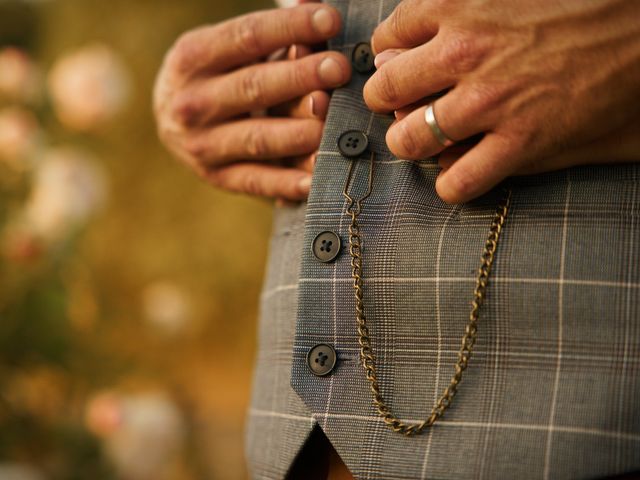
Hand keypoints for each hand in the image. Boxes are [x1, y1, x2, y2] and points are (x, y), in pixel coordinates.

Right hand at [153, 4, 350, 200]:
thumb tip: (315, 3)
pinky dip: (286, 183)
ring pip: (257, 139)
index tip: (331, 19)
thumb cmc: (220, 74)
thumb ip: (274, 34)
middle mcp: (192, 102)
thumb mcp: (233, 48)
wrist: (174, 120)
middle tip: (339, 68)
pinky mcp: (218, 177)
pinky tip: (315, 179)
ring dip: (298, 132)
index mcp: (193, 57)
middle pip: (253, 87)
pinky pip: (256, 182)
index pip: (247, 37)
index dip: (290, 27)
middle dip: (300, 77)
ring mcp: (202, 145)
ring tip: (332, 123)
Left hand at [364, 0, 639, 203]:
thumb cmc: (575, 4)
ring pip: (409, 140)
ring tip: (430, 141)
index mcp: (457, 5)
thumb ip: (445, 12)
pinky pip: (457, 181)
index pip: (387, 39)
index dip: (391, 59)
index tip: (405, 68)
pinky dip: (452, 184)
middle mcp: (464, 53)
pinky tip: (462, 172)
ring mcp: (490, 102)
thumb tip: (394, 47)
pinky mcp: (522, 142)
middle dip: (391, 103)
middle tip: (411, 108)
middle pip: (385, 92)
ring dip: (412, 145)